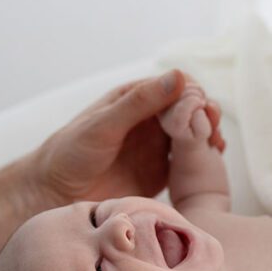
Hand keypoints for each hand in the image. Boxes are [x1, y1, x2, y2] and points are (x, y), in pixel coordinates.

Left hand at [21, 70, 223, 209]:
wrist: (55, 193)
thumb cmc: (71, 153)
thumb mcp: (104, 125)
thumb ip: (140, 103)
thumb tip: (179, 77)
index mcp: (137, 98)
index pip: (177, 86)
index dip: (193, 95)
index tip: (200, 110)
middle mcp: (151, 120)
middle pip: (191, 110)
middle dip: (206, 116)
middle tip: (213, 130)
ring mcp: (157, 146)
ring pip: (194, 134)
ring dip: (208, 136)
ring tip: (216, 145)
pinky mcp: (161, 173)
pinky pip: (189, 163)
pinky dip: (203, 159)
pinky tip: (210, 162)